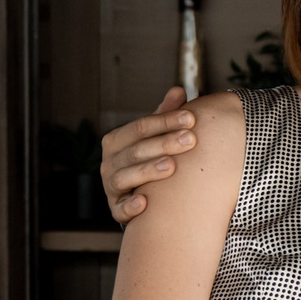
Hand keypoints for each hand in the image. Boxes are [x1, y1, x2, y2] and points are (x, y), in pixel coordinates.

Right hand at [101, 88, 197, 224]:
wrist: (136, 194)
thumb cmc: (148, 159)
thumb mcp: (154, 137)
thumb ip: (164, 115)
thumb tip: (179, 90)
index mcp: (117, 141)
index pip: (141, 127)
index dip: (165, 121)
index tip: (191, 118)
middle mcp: (109, 162)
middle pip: (135, 150)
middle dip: (164, 143)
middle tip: (190, 139)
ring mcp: (111, 187)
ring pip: (125, 177)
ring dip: (148, 171)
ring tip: (172, 166)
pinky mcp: (116, 209)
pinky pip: (119, 210)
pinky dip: (129, 207)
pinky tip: (144, 202)